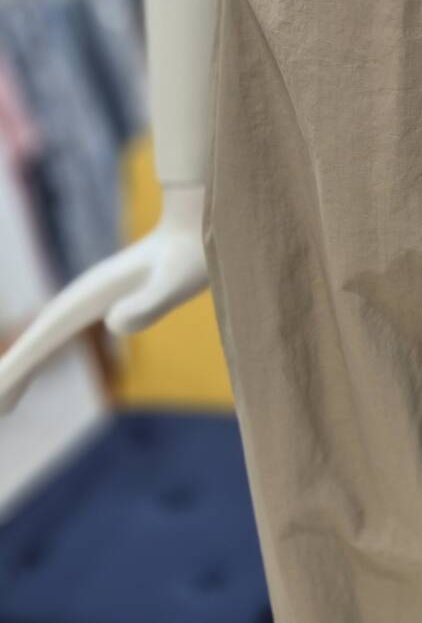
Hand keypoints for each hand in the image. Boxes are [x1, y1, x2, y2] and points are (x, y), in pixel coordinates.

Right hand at [0, 183, 208, 413]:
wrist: (201, 220)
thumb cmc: (193, 254)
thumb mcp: (177, 281)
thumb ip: (148, 303)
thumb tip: (110, 323)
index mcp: (95, 293)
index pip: (47, 336)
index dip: (20, 365)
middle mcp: (86, 292)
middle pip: (39, 337)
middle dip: (15, 371)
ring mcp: (94, 293)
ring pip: (48, 331)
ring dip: (25, 363)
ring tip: (8, 402)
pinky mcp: (108, 295)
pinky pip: (64, 327)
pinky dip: (44, 347)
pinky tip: (41, 361)